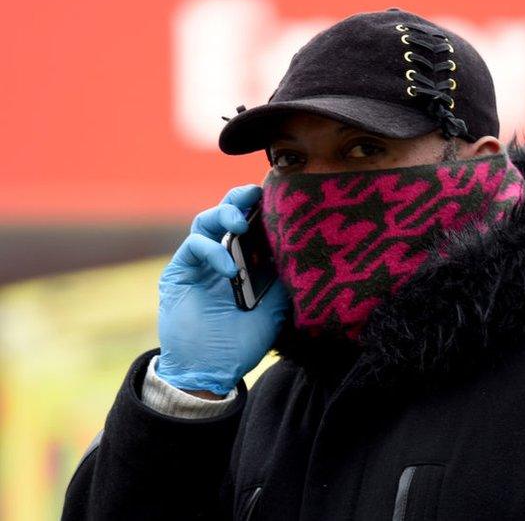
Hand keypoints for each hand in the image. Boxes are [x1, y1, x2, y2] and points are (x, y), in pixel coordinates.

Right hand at [156, 185, 289, 395]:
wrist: (210, 372)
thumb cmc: (241, 343)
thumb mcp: (274, 310)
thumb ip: (283, 282)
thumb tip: (304, 255)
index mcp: (244, 262)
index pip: (251, 225)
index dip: (260, 207)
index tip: (278, 196)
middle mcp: (220, 257)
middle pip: (226, 214)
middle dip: (240, 199)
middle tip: (255, 194)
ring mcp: (198, 263)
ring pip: (206, 222)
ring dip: (224, 215)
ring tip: (242, 224)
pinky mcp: (178, 272)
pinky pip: (193, 247)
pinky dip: (212, 251)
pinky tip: (229, 269)